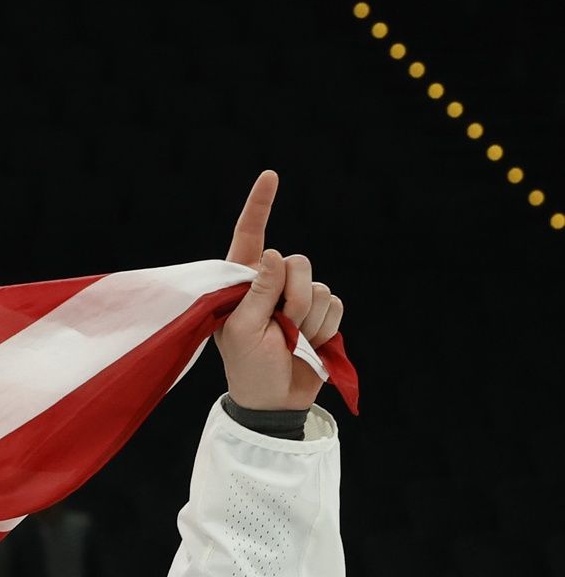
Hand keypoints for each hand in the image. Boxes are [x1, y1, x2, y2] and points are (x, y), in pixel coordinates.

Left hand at [213, 170, 343, 411]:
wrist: (275, 400)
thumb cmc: (249, 367)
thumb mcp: (244, 330)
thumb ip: (258, 292)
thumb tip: (272, 253)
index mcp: (242, 283)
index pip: (250, 237)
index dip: (260, 206)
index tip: (270, 176)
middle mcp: (270, 284)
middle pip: (297, 261)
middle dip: (293, 296)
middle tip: (280, 326)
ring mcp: (296, 298)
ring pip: (318, 285)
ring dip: (307, 318)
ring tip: (290, 341)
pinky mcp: (320, 314)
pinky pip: (335, 304)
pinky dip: (324, 327)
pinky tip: (309, 344)